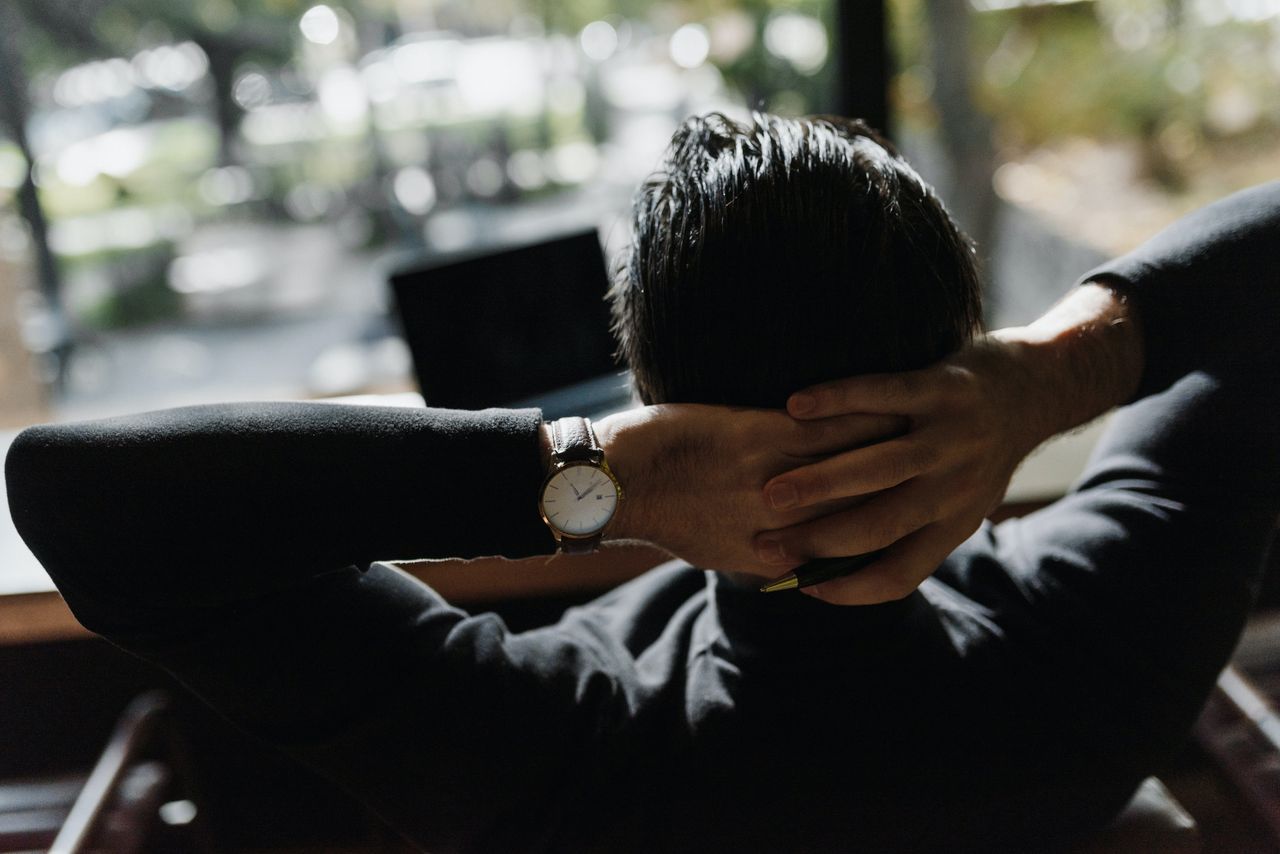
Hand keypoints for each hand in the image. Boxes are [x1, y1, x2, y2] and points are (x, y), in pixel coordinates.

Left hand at [594, 404, 905, 575]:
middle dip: (897, 491)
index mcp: (770, 554)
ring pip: (848, 467)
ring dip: (889, 450)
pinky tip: (883, 405)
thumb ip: (761, 556)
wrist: (612, 482)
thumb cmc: (658, 515)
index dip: (879, 534)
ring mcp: (772, 478)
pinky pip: (820, 431)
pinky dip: (854, 418)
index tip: (908, 518)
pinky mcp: (756, 436)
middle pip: (857, 509)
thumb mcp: (716, 552)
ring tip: (925, 434)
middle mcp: (780, 521)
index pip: (842, 547)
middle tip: (936, 470)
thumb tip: (790, 561)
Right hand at [755, 284, 1142, 604]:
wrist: (1038, 387)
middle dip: (819, 538)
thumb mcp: (960, 503)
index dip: (848, 589)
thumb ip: (912, 530)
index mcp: (956, 523)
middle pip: (880, 524)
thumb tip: (834, 568)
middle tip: (763, 543)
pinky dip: (837, 400)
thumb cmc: (979, 453)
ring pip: (879, 467)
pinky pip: (883, 395)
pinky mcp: (944, 387)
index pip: (899, 573)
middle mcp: (956, 486)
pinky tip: (794, 407)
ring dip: (821, 482)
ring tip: (770, 492)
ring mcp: (952, 436)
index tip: (798, 585)